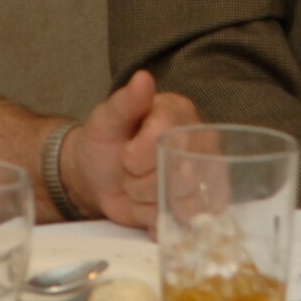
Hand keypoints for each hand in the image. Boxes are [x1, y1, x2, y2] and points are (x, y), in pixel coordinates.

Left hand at [63, 71, 199, 230]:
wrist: (96, 176)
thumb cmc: (103, 142)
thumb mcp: (106, 119)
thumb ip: (125, 101)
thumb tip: (143, 78)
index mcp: (179, 113)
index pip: (166, 140)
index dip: (137, 156)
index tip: (124, 154)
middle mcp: (200, 143)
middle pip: (180, 176)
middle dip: (141, 183)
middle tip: (129, 173)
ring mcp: (204, 177)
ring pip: (183, 204)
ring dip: (147, 203)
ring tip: (137, 188)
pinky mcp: (199, 207)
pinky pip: (182, 222)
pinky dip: (155, 220)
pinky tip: (145, 207)